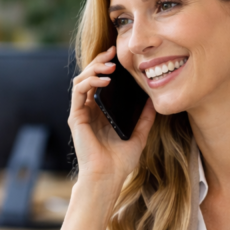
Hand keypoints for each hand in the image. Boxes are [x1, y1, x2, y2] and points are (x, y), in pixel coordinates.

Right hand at [69, 46, 155, 185]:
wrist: (107, 177)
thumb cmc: (120, 162)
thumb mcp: (139, 136)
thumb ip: (144, 118)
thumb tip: (153, 102)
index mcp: (102, 112)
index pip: (101, 82)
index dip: (108, 66)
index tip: (120, 55)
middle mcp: (90, 110)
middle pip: (90, 76)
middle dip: (100, 60)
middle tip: (114, 51)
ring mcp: (82, 113)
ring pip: (81, 80)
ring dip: (94, 68)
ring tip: (110, 65)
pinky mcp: (77, 117)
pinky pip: (79, 92)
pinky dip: (89, 81)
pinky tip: (104, 80)